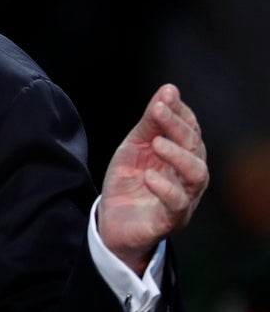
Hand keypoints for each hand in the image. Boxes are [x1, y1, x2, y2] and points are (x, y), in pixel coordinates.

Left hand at [99, 84, 208, 273]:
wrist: (113, 222)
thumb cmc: (130, 182)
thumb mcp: (133, 147)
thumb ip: (149, 122)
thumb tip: (168, 89)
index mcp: (183, 155)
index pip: (190, 129)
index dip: (180, 112)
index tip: (165, 96)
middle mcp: (189, 176)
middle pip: (195, 147)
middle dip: (177, 127)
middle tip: (157, 111)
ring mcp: (184, 198)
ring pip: (197, 175)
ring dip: (178, 155)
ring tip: (156, 143)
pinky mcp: (170, 220)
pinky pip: (178, 204)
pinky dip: (166, 188)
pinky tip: (150, 176)